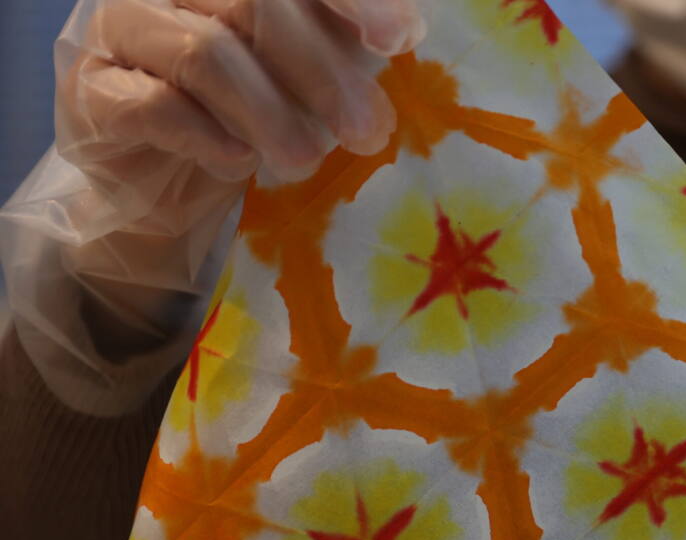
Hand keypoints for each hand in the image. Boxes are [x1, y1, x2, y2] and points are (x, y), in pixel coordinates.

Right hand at [2, 0, 424, 372]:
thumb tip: (405, 30)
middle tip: (366, 132)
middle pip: (253, 1)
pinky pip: (153, 105)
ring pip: (205, 52)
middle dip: (323, 73)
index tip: (399, 42)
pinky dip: (208, 138)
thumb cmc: (247, 115)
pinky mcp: (91, 91)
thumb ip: (342, 42)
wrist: (166, 187)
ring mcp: (119, 28)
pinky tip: (238, 161)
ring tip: (306, 160)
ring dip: (270, 114)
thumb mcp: (305, 74)